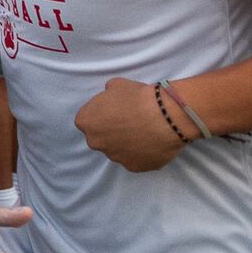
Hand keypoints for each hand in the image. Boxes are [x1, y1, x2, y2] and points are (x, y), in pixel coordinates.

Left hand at [75, 75, 191, 171]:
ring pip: (117, 150)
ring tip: (145, 132)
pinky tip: (153, 143)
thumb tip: (110, 98)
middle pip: (100, 138)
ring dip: (126, 143)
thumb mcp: (116, 85)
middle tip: (130, 123)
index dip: (102, 116)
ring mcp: (114, 157)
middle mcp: (95, 142)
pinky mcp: (134, 167)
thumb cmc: (137, 98)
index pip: (88, 120)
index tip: (115, 112)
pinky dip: (142, 154)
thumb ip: (107, 95)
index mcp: (86, 122)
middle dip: (111, 132)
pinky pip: (135, 160)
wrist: (165, 117)